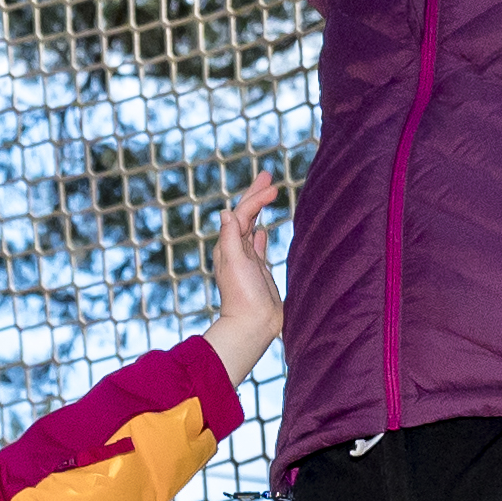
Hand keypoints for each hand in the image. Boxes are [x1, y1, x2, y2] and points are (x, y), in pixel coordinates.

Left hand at [199, 173, 284, 379]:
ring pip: (251, 227)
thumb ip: (231, 237)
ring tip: (268, 194)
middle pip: (245, 215)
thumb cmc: (243, 296)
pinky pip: (257, 246)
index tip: (273, 186)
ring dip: (259, 210)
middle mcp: (236, 250)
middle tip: (268, 175)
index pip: (241, 213)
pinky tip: (262, 229)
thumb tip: (227, 211)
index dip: (256, 198)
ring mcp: (247, 260)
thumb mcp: (235, 263)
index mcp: (228, 246)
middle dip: (255, 195)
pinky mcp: (258, 272)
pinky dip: (260, 234)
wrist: (252, 325)